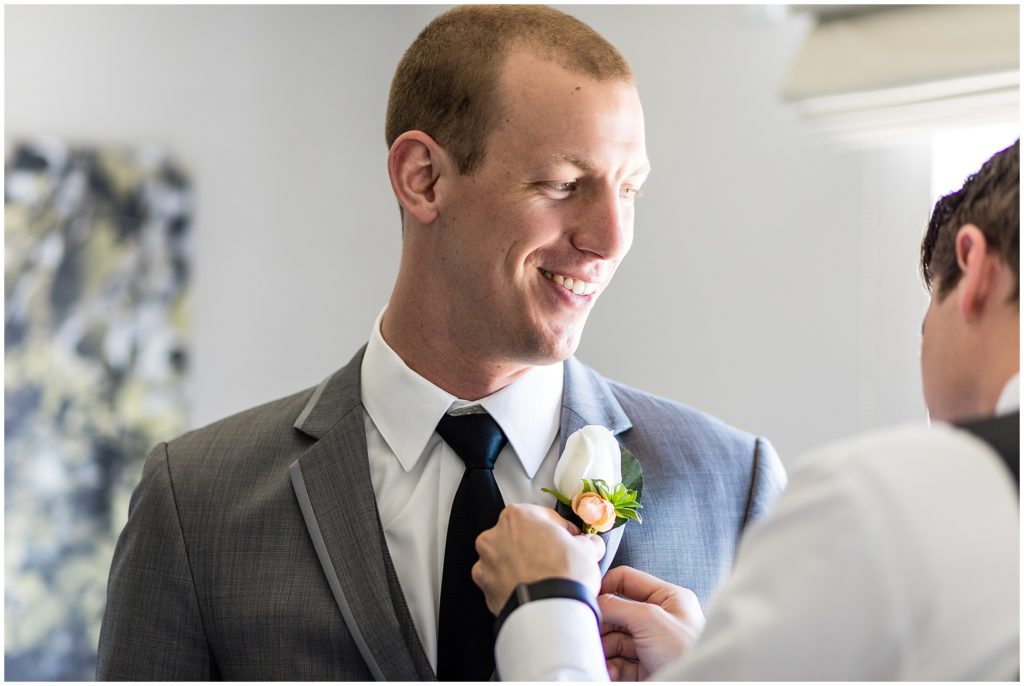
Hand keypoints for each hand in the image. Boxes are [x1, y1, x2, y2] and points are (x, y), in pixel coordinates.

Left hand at [473, 504, 605, 614]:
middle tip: (557, 560)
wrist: (549, 613)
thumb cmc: (563, 575)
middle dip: (538, 547)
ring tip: (544, 579)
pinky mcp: (485, 590)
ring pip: (508, 559)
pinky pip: (501, 582)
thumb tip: (590, 544)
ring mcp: (486, 564)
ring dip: (523, 565)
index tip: (570, 539)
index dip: (561, 529)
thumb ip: (586, 542)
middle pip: (521, 537)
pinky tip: (532, 591)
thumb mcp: (587, 549)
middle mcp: (494, 536)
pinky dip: (514, 585)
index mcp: (516, 517)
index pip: (544, 516)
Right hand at [598, 566, 704, 680]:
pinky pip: (621, 661)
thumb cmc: (686, 652)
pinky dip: (612, 666)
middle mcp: (659, 618)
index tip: (585, 598)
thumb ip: (618, 606)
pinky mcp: (647, 666)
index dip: (604, 586)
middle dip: (602, 624)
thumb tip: (592, 601)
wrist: (701, 685)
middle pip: (617, 612)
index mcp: (667, 597)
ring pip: (615, 638)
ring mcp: (652, 643)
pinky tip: (611, 671)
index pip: (627, 580)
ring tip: (600, 657)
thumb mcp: (650, 620)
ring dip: (604, 648)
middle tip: (588, 633)